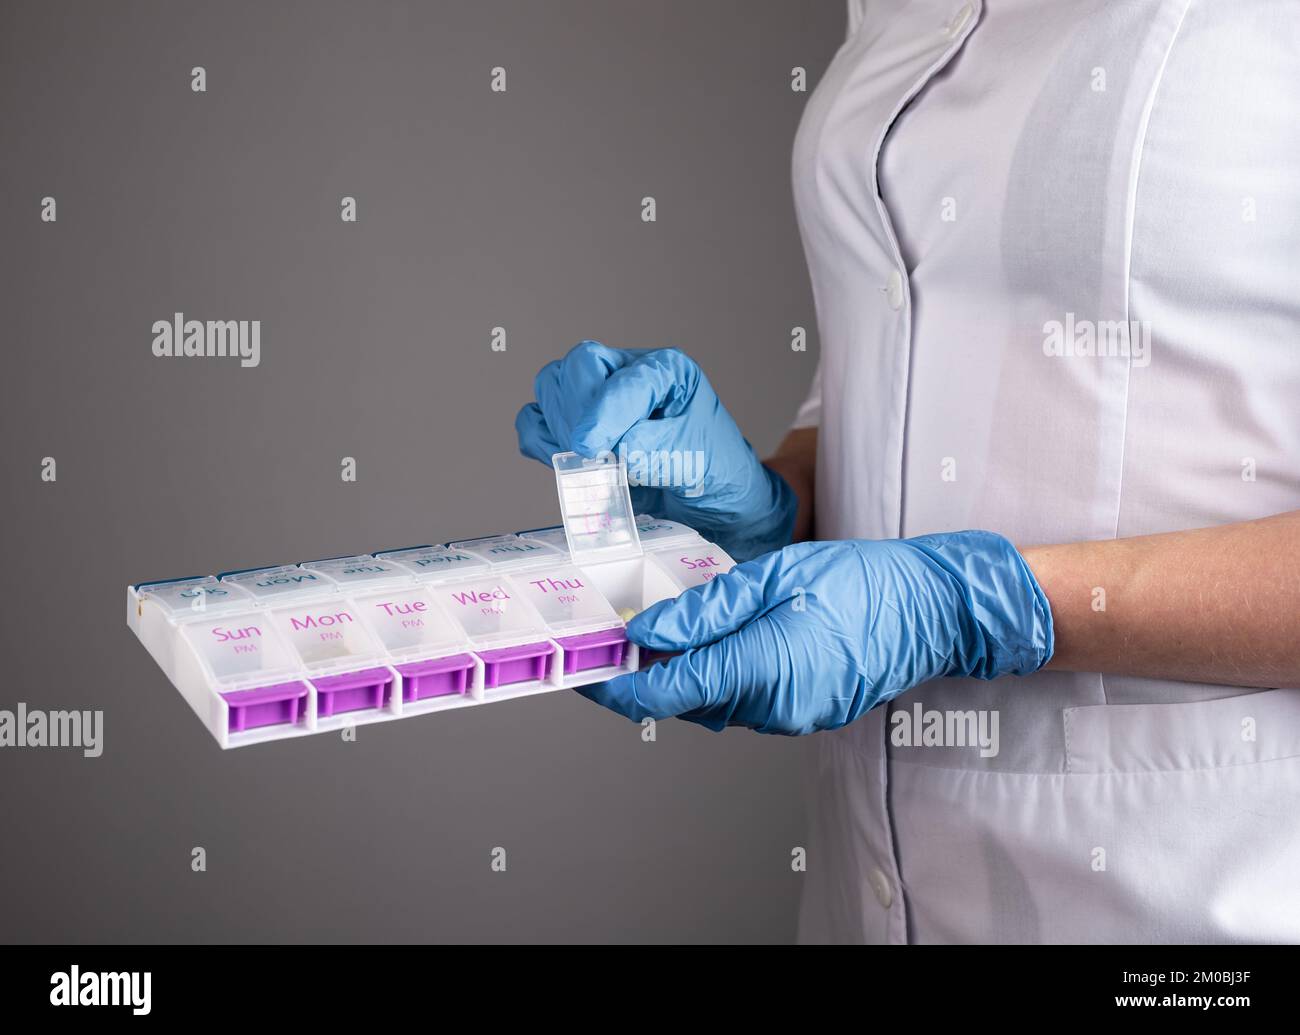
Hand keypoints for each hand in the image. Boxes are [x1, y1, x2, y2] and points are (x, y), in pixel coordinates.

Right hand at [515, 341, 796, 560]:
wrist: (715, 501)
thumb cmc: (714, 472)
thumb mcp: (693, 459)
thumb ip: (649, 449)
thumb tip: (605, 449)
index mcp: (665, 370)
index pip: (620, 377)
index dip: (602, 414)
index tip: (593, 450)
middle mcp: (628, 373)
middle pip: (577, 367)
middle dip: (579, 413)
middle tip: (595, 455)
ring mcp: (600, 397)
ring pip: (552, 387)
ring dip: (559, 426)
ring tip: (589, 461)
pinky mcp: (580, 426)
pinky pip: (537, 419)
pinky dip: (540, 440)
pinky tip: (567, 463)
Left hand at [579, 532, 1054, 734]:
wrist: (940, 611)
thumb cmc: (866, 581)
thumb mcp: (778, 575)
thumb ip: (708, 610)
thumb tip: (648, 634)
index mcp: (763, 667)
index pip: (666, 693)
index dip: (616, 686)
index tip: (583, 669)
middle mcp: (774, 706)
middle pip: (684, 703)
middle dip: (643, 677)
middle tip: (611, 639)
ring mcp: (794, 718)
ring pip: (713, 703)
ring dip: (681, 676)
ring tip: (655, 635)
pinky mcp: (807, 715)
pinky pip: (745, 701)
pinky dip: (718, 677)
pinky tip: (711, 643)